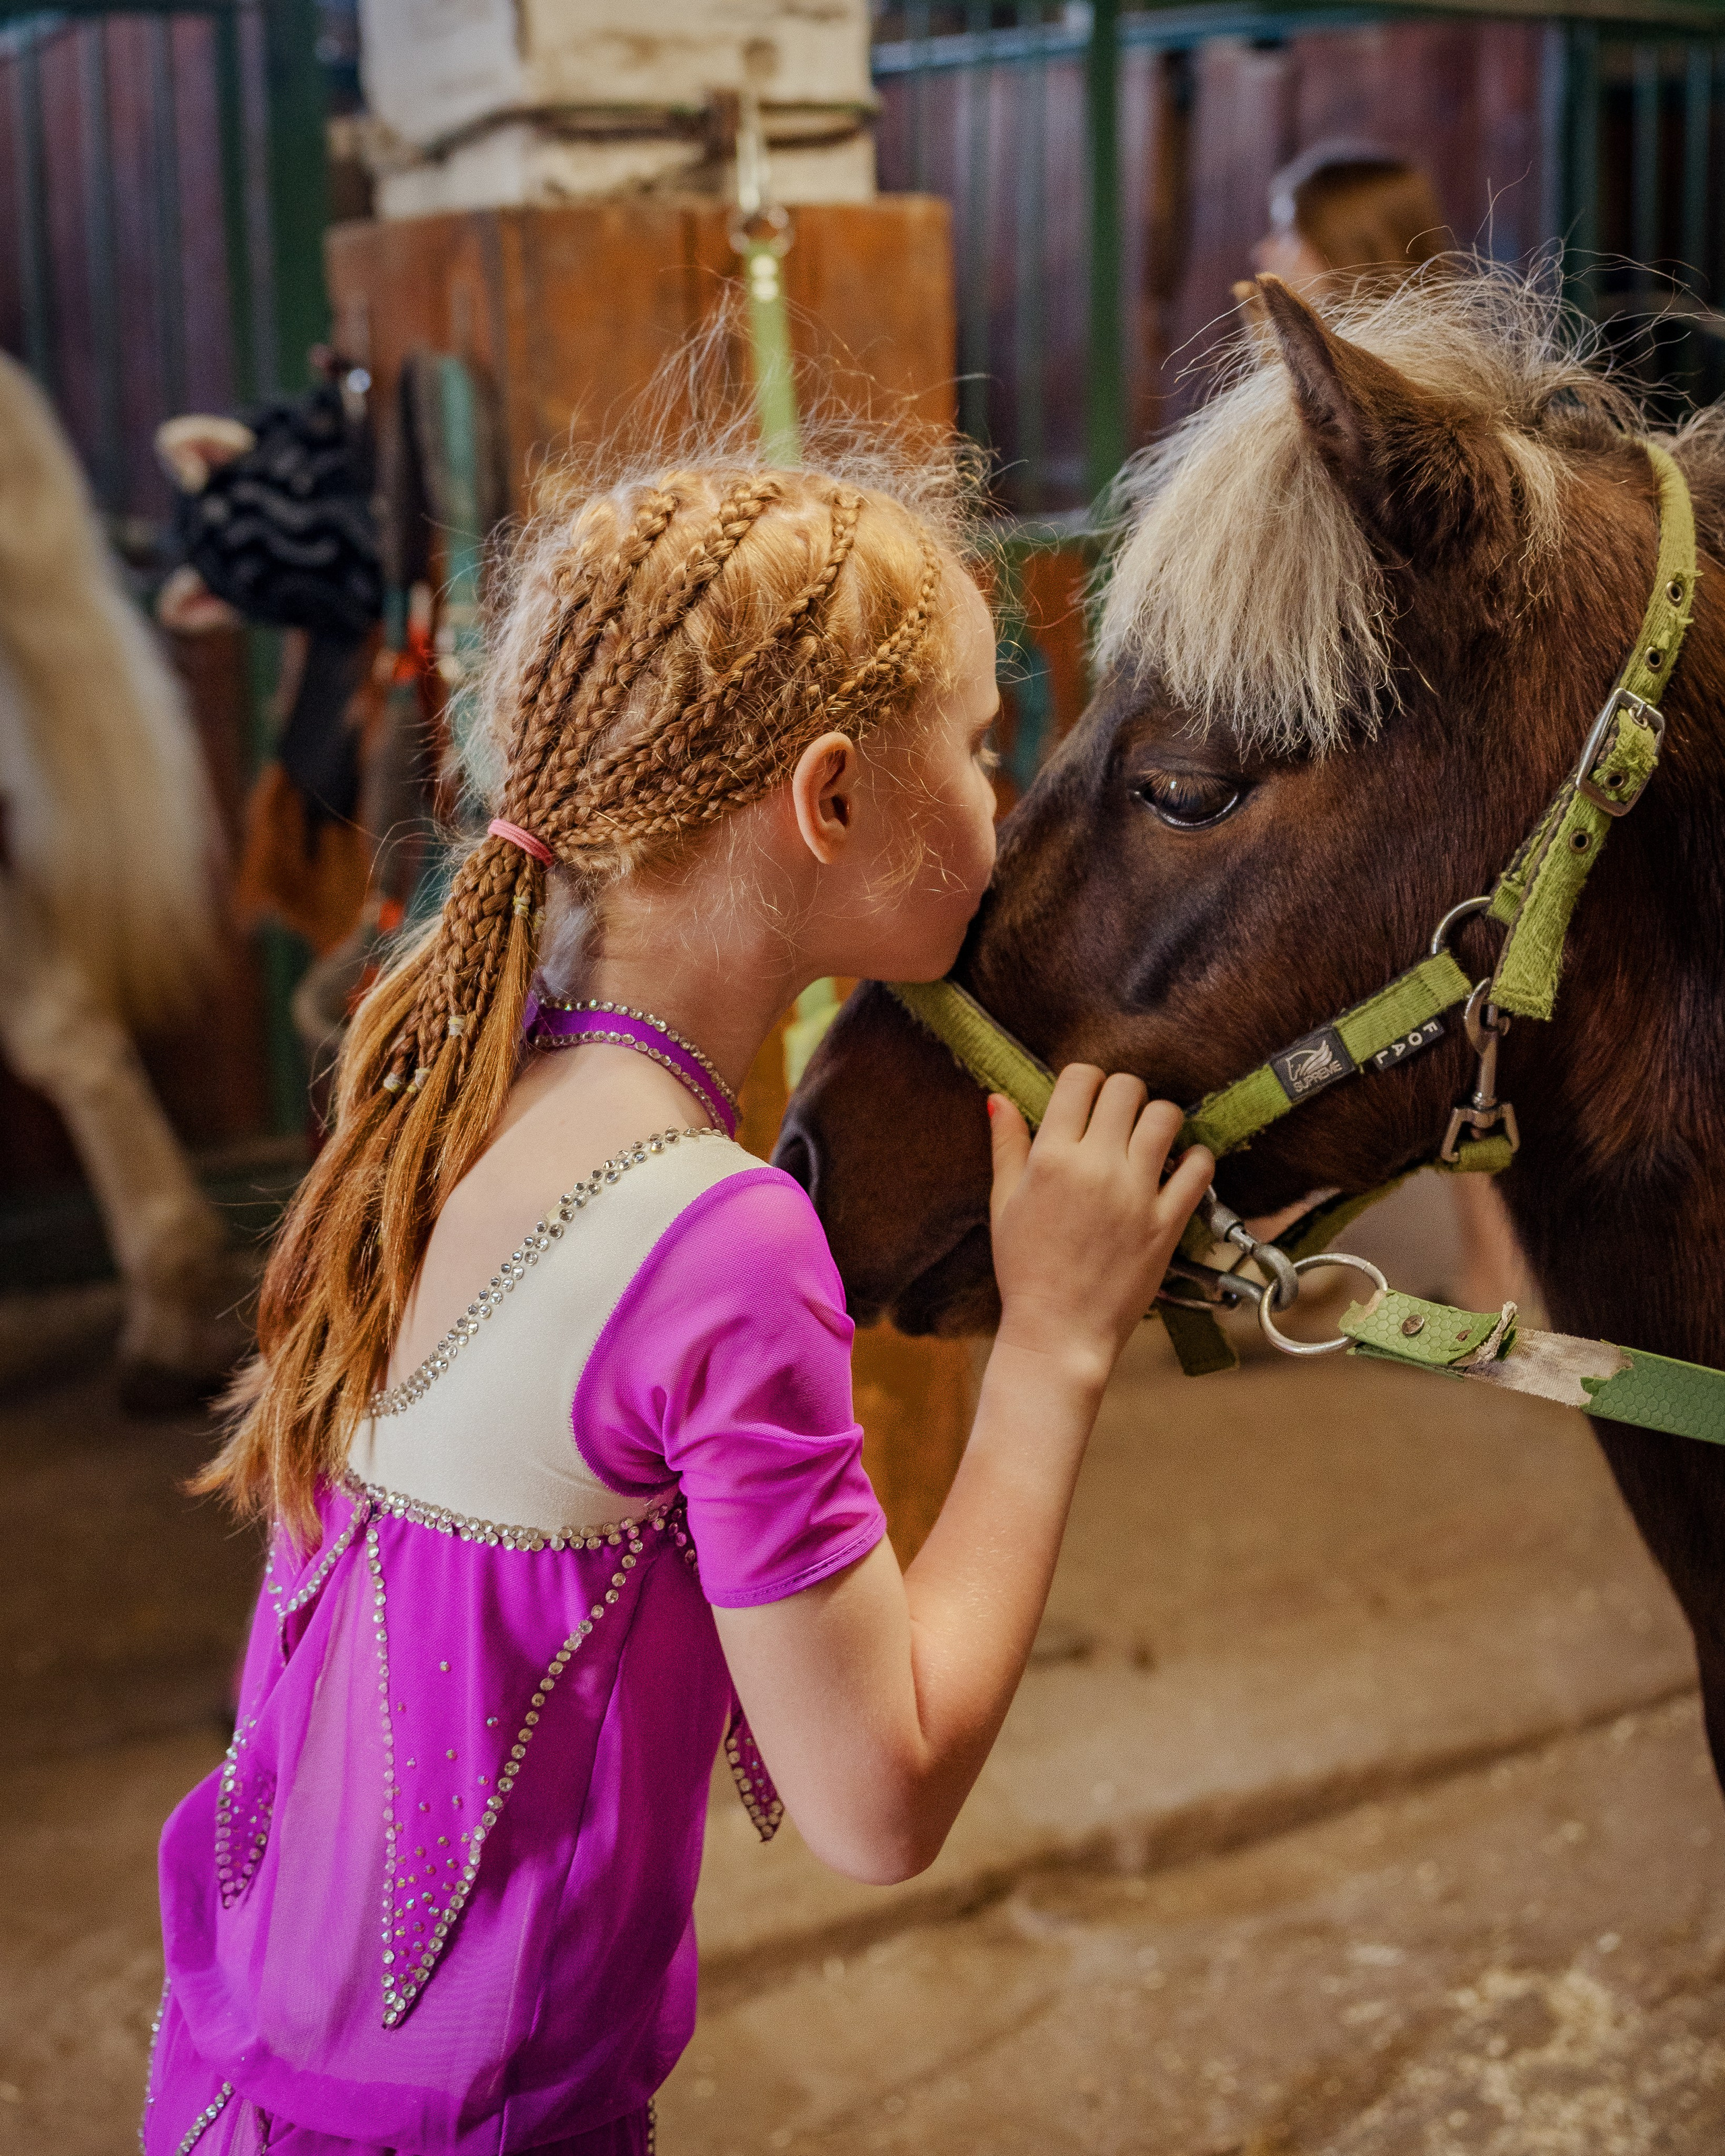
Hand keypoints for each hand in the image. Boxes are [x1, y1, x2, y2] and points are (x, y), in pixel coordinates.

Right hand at [987, 1067, 1213, 1386]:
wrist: (1059, 1333)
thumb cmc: (1025, 1271)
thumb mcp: (1003, 1204)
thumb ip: (1007, 1146)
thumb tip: (1000, 1098)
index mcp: (1051, 1158)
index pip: (1081, 1079)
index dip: (1084, 1082)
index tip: (1086, 1102)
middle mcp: (1097, 1167)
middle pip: (1126, 1088)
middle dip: (1122, 1096)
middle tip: (1117, 1121)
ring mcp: (1137, 1193)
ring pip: (1166, 1115)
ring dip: (1158, 1120)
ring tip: (1148, 1141)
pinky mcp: (1168, 1221)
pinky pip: (1199, 1166)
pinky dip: (1195, 1159)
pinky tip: (1178, 1169)